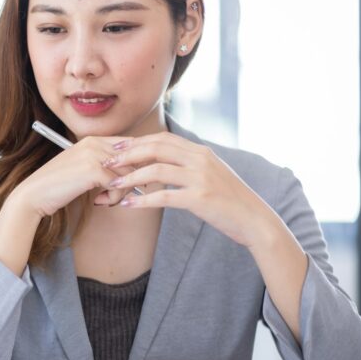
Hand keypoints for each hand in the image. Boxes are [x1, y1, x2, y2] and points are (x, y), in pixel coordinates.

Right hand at [11, 136, 132, 217]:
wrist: (34, 194)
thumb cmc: (58, 185)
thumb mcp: (83, 167)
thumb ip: (104, 163)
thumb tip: (134, 169)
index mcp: (93, 139)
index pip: (130, 144)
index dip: (137, 163)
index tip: (133, 179)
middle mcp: (95, 143)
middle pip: (133, 159)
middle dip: (131, 180)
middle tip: (115, 194)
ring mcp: (94, 155)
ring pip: (129, 174)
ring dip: (121, 192)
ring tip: (105, 199)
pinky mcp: (93, 170)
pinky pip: (118, 186)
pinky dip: (113, 198)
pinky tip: (98, 202)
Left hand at [102, 132, 276, 247]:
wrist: (254, 220)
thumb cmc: (228, 200)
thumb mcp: (210, 174)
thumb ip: (189, 165)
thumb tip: (163, 163)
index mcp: (200, 151)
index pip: (162, 139)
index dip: (136, 143)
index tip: (116, 148)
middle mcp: (200, 159)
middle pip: (156, 148)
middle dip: (127, 154)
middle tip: (106, 162)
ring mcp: (201, 177)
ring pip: (156, 170)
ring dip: (130, 177)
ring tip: (112, 185)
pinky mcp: (200, 198)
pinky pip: (163, 196)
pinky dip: (142, 199)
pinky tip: (127, 204)